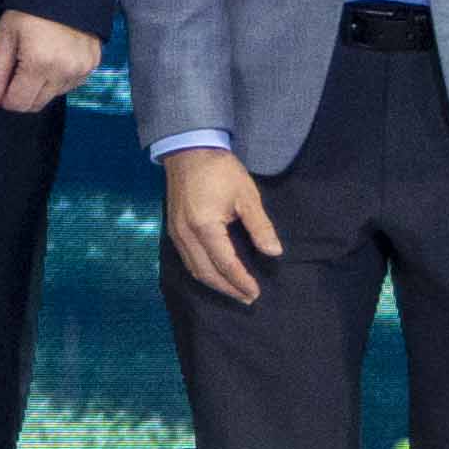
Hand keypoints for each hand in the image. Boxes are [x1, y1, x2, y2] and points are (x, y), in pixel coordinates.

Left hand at [0, 10, 106, 122]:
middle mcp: (65, 73)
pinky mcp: (94, 65)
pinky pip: (70, 85)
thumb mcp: (5, 37)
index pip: (18, 103)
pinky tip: (54, 57)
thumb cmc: (28, 10)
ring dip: (41, 86)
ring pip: (53, 96)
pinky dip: (59, 78)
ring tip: (37, 58)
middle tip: (17, 69)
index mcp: (40, 65)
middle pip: (36, 104)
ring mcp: (82, 70)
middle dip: (22, 94)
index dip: (4, 98)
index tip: (2, 83)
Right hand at [162, 146, 279, 304]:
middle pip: (206, 272)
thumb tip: (274, 252)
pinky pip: (187, 259)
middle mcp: (186, 235)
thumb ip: (260, 226)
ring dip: (214, 283)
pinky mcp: (174, 229)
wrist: (188, 150)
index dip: (241, 281)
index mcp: (204, 227)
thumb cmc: (220, 171)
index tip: (256, 293)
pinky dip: (202, 271)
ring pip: (194, 268)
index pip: (225, 263)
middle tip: (247, 298)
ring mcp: (176, 233)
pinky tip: (215, 273)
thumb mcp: (246, 196)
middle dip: (227, 289)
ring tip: (234, 291)